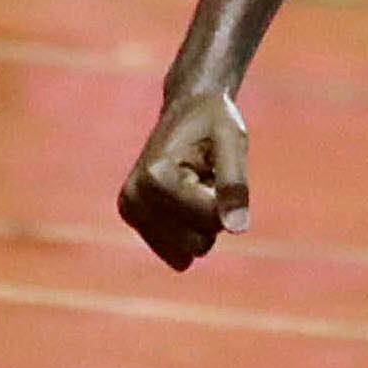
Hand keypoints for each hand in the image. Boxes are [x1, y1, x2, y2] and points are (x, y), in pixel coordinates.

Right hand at [118, 85, 248, 269]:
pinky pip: (178, 255)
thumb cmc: (213, 124)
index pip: (211, 221)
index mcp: (155, 177)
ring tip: (195, 186)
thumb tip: (236, 229)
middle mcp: (134, 198)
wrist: (187, 112)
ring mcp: (131, 213)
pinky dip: (190, 231)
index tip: (213, 167)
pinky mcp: (135, 223)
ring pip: (189, 252)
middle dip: (212, 215)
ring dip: (202, 223)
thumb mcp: (233, 142)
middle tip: (204, 179)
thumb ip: (234, 185)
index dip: (226, 199)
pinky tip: (184, 200)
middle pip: (199, 242)